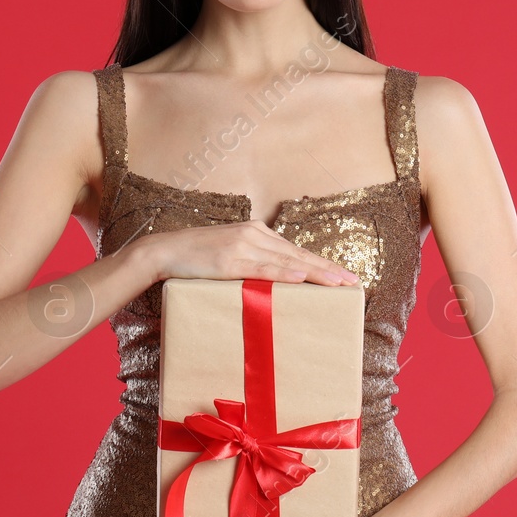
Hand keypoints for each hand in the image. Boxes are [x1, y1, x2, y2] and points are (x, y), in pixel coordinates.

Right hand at [132, 219, 359, 288]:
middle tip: (352, 283)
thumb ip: (251, 263)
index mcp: (255, 232)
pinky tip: (302, 277)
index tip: (344, 276)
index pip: (295, 251)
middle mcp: (254, 234)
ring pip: (287, 261)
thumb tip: (273, 281)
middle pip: (298, 255)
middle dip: (328, 270)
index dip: (322, 264)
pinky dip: (284, 273)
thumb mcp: (228, 255)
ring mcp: (242, 246)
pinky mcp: (230, 260)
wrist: (163, 252)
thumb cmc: (195, 259)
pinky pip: (262, 268)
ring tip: (338, 284)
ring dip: (316, 273)